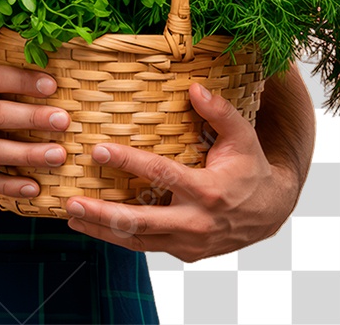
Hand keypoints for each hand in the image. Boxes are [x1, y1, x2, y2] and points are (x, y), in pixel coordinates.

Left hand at [62, 82, 298, 262]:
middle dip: (103, 213)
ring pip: (138, 241)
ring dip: (102, 230)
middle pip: (140, 221)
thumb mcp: (243, 136)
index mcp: (207, 190)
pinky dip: (118, 237)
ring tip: (70, 216)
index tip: (99, 150)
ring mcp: (188, 242)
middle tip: (72, 202)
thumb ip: (219, 111)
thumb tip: (194, 87)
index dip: (128, 161)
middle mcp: (195, 222)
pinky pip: (145, 246)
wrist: (269, 213)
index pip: (160, 173)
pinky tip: (94, 225)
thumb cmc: (251, 168)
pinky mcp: (184, 253)